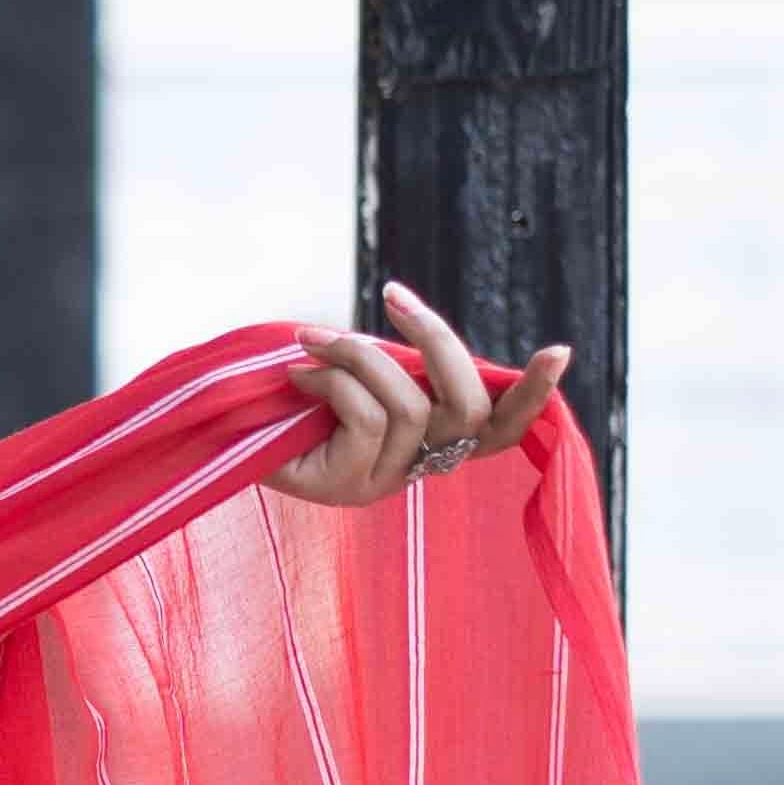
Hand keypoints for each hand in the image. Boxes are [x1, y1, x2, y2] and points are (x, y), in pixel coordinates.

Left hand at [273, 280, 570, 507]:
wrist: (223, 440)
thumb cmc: (296, 396)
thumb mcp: (357, 370)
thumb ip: (395, 358)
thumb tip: (413, 316)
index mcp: (434, 438)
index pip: (502, 424)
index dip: (533, 393)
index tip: (560, 349)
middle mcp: (421, 465)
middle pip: (467, 404)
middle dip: (436, 340)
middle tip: (393, 296)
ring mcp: (387, 482)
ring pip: (408, 405)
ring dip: (357, 355)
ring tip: (311, 339)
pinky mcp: (349, 488)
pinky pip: (365, 417)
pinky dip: (330, 380)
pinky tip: (295, 376)